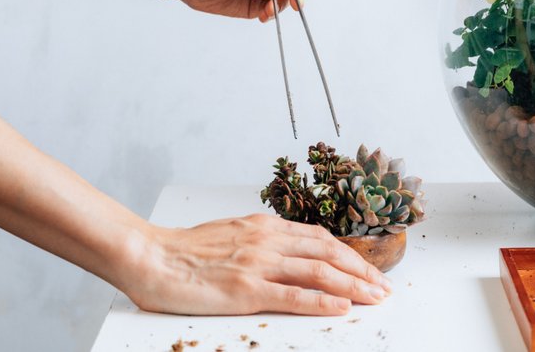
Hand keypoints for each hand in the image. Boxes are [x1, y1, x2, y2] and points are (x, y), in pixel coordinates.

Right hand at [123, 214, 391, 315]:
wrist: (151, 256)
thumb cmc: (186, 250)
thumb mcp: (232, 233)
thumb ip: (261, 240)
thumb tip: (287, 251)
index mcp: (265, 226)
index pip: (320, 239)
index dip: (350, 254)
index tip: (368, 269)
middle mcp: (267, 240)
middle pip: (328, 254)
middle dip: (362, 270)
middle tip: (384, 286)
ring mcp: (258, 263)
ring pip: (319, 272)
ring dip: (353, 286)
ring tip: (375, 297)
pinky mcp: (246, 288)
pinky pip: (293, 295)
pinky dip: (322, 301)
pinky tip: (341, 307)